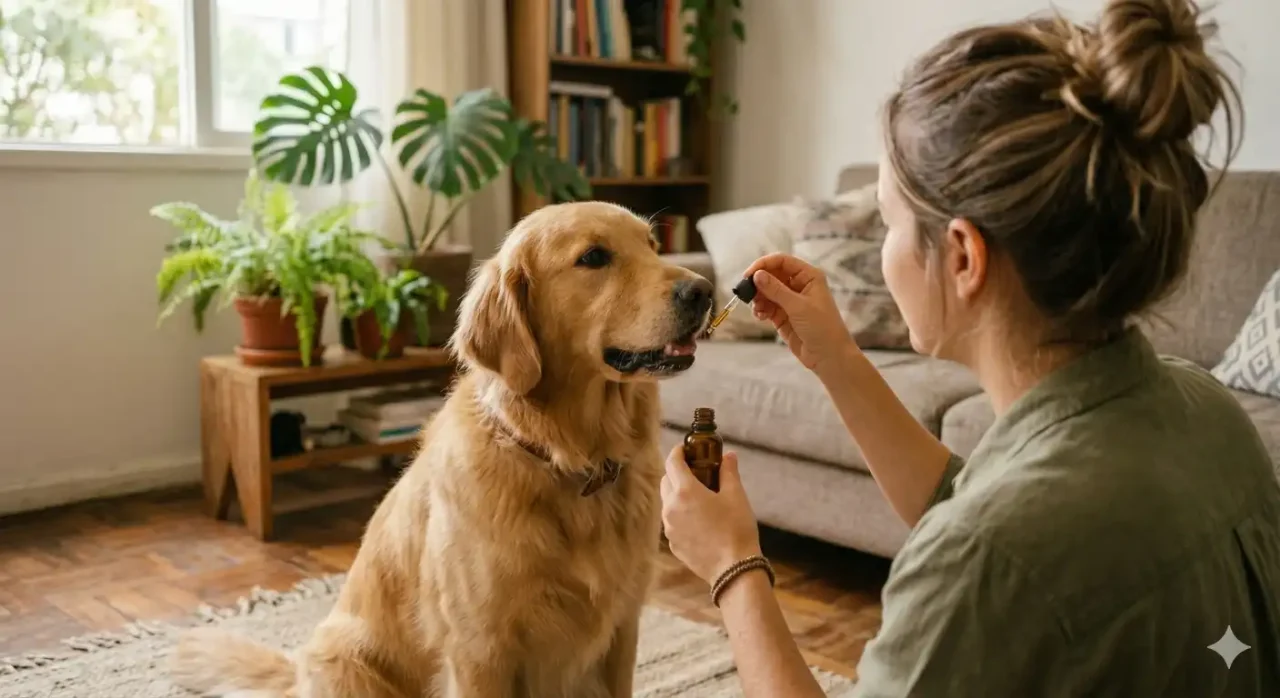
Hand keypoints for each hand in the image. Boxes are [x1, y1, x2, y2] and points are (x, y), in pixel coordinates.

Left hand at [660, 445, 761, 583]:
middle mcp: (670, 508)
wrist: (734, 569)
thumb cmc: (737, 529)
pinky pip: (672, 522)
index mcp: (685, 491)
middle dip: (677, 472)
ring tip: (698, 497)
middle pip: (666, 481)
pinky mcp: (672, 544)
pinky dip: (680, 515)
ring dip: (677, 494)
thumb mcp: (736, 496)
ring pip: (667, 502)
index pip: (672, 462)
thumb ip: (728, 472)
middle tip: (696, 471)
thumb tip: (729, 455)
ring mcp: (669, 527)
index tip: (686, 449)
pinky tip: (699, 520)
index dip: (678, 452)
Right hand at [743, 253, 856, 379]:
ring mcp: (790, 301)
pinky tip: (759, 316)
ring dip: (758, 298)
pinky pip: (767, 307)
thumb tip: (757, 275)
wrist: (829, 357)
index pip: (782, 261)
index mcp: (808, 276)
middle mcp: (799, 285)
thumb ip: (776, 290)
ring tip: (757, 309)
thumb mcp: (798, 306)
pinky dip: (760, 309)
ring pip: (767, 292)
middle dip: (759, 283)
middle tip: (746, 292)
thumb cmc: (821, 327)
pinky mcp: (783, 316)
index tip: (749, 275)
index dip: (764, 265)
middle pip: (772, 275)